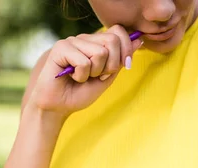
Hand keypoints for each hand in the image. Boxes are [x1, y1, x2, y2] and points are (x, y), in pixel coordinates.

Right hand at [28, 25, 142, 117]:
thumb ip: (121, 60)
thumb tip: (139, 40)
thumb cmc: (80, 93)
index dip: (126, 50)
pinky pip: (84, 62)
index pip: (118, 31)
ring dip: (94, 72)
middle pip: (112, 41)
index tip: (125, 66)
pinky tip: (71, 77)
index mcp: (96, 43)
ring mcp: (72, 41)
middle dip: (111, 65)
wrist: (58, 106)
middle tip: (98, 76)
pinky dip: (81, 76)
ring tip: (82, 77)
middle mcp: (84, 39)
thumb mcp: (107, 77)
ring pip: (100, 52)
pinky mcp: (60, 48)